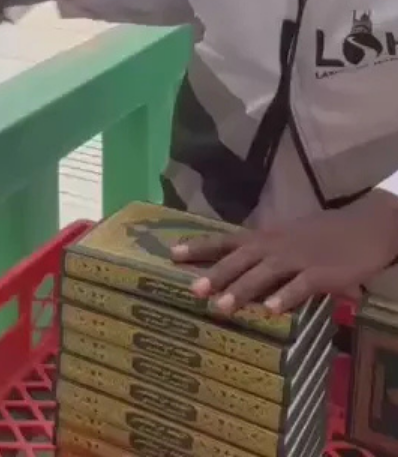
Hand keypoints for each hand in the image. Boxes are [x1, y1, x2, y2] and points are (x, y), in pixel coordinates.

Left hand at [171, 191, 397, 315]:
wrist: (364, 227)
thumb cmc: (321, 234)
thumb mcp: (285, 237)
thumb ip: (262, 253)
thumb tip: (236, 269)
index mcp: (264, 237)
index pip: (225, 241)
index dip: (199, 247)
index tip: (173, 253)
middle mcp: (274, 246)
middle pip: (239, 259)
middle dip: (215, 275)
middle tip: (192, 290)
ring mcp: (297, 258)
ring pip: (263, 274)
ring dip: (242, 290)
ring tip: (222, 307)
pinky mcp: (320, 272)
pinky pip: (300, 286)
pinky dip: (286, 297)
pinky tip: (273, 310)